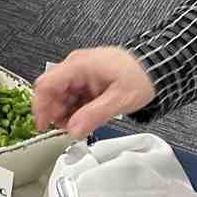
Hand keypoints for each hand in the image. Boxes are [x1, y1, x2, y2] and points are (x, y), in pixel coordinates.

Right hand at [33, 47, 155, 137]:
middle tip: (67, 128)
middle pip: (52, 91)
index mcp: (79, 66)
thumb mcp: (119, 99)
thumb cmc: (140, 76)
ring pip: (61, 94)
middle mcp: (75, 66)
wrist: (156, 65)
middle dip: (55, 112)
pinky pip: (72, 94)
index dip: (41, 106)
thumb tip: (74, 130)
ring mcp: (80, 72)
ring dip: (66, 112)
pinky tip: (85, 117)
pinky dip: (75, 108)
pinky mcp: (86, 78)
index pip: (47, 84)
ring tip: (79, 125)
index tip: (43, 124)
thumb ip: (94, 115)